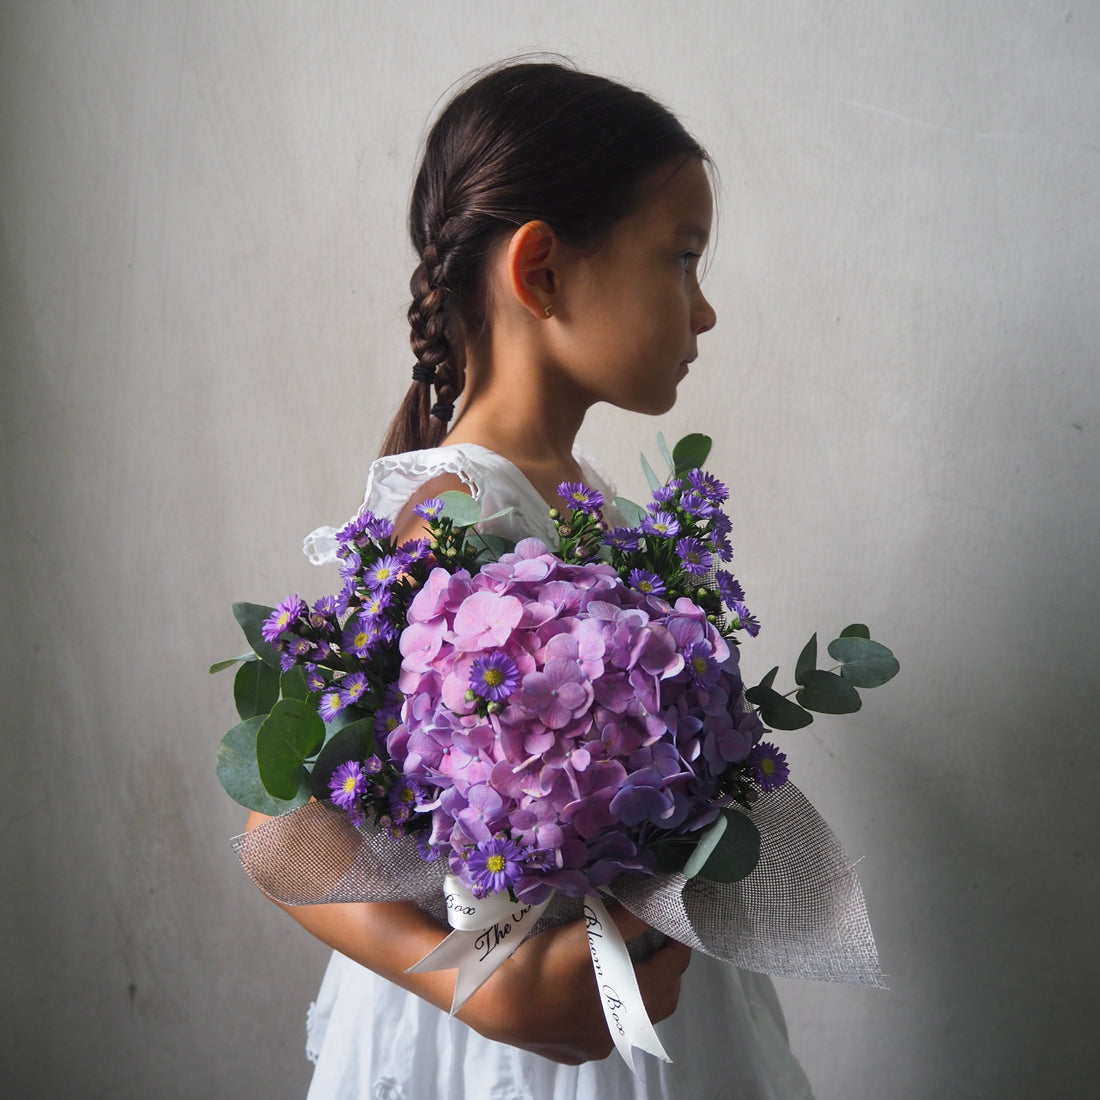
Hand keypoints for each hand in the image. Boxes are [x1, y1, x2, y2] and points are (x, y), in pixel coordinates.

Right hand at [457, 902, 690, 1064]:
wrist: (492, 1000)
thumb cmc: (543, 963)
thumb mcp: (587, 933)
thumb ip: (627, 917)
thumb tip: (657, 896)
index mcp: (630, 1008)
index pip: (671, 972)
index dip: (677, 945)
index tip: (675, 923)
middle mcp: (618, 1035)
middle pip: (656, 1001)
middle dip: (662, 969)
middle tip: (656, 940)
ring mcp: (592, 1046)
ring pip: (629, 1018)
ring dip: (635, 989)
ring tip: (627, 959)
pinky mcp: (569, 1050)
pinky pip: (601, 1027)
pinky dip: (608, 1005)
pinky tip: (592, 987)